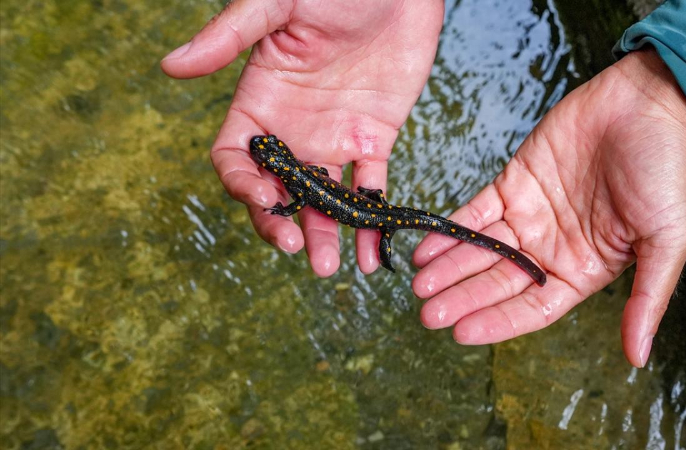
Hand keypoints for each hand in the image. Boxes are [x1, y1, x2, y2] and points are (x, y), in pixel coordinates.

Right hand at [161, 0, 442, 275]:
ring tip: (328, 267)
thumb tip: (170, 66)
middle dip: (280, 224)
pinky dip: (373, 223)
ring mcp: (333, 138)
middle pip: (276, 190)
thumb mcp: (276, 3)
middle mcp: (293, 128)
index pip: (235, 158)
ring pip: (323, 200)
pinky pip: (371, 190)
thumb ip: (229, 37)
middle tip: (297, 249)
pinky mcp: (374, 139)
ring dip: (325, 235)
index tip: (266, 201)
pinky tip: (373, 255)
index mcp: (259, 102)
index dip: (243, 185)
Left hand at [412, 48, 685, 366]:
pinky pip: (475, 213)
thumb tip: (638, 357)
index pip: (533, 308)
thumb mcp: (668, 241)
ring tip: (419, 284)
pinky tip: (426, 247)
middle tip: (427, 314)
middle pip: (499, 282)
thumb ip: (649, 299)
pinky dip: (451, 230)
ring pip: (481, 250)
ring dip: (449, 267)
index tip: (462, 333)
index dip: (497, 321)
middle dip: (462, 298)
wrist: (645, 103)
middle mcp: (552, 249)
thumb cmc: (665, 171)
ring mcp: (530, 216)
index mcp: (585, 269)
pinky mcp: (513, 184)